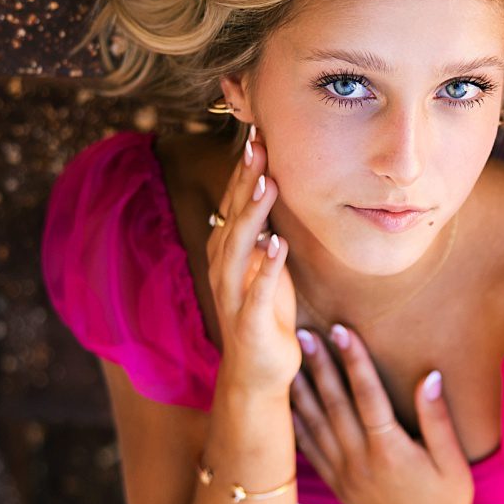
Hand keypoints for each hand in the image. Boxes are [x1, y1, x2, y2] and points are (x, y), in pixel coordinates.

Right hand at [208, 127, 298, 397]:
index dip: (245, 169)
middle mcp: (225, 267)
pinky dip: (268, 267)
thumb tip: (269, 191)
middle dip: (246, 179)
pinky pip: (258, 290)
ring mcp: (234, 293)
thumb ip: (264, 231)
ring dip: (253, 214)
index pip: (236, 202)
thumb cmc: (266, 313)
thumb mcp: (267, 265)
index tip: (258, 133)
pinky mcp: (250, 321)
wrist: (258, 370)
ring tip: (269, 183)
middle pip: (234, 214)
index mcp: (230, 251)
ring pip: (239, 246)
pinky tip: (278, 245)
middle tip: (259, 142)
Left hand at [290, 324, 480, 503]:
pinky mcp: (339, 486)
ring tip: (288, 359)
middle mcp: (361, 462)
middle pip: (334, 405)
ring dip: (301, 390)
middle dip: (318, 366)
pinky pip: (311, 450)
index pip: (367, 396)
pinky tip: (286, 404)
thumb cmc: (450, 500)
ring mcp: (346, 475)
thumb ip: (437, 419)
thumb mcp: (453, 461)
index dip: (354, 361)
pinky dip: (296, 425)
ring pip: (316, 425)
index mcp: (391, 452)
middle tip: (302, 332)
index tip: (342, 330)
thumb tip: (429, 376)